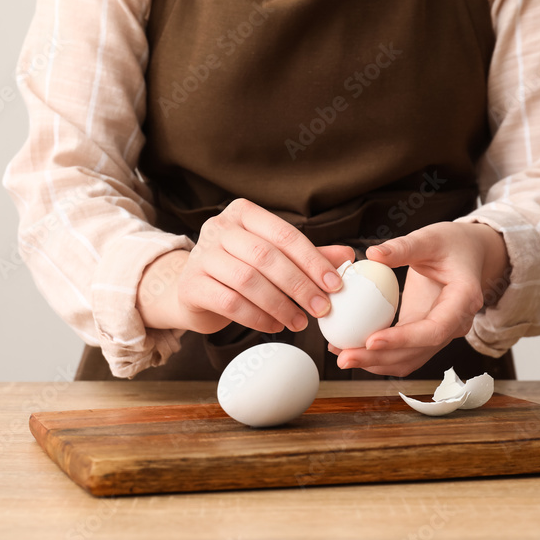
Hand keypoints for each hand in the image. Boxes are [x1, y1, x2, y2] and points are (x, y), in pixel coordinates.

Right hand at [137, 198, 354, 333]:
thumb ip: (308, 256)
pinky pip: (230, 302)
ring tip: (299, 322)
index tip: (335, 285)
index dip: (312, 260)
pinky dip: (257, 317)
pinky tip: (274, 326)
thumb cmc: (239, 270)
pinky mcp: (191, 285)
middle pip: (266, 256)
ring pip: (247, 280)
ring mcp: (201, 255)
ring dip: (280, 305)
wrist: (195, 290)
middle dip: (299, 285)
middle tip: (322, 308)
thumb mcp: (274, 258)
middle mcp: (219, 228)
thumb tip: (348, 256)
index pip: (284, 234)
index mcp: (243, 213)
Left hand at [329, 221, 509, 376]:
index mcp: (463, 300)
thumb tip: (372, 255)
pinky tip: (353, 348)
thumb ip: (403, 247)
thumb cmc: (452, 243)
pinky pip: (404, 353)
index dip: (403, 339)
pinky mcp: (426, 335)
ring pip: (410, 359)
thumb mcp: (429, 237)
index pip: (434, 329)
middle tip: (344, 356)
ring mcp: (442, 333)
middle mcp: (455, 324)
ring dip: (376, 362)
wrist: (468, 254)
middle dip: (379, 358)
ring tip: (342, 355)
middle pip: (418, 352)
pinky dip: (380, 356)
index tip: (371, 340)